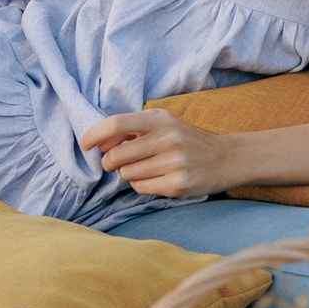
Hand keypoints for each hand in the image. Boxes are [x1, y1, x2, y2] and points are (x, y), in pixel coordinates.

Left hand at [79, 111, 226, 198]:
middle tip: (119, 162)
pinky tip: (157, 178)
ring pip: (127, 175)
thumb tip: (98, 144)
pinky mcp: (178, 184)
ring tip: (147, 168)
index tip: (85, 145)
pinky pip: (140, 188)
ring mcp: (175, 163)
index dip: (95, 135)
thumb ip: (131, 130)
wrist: (223, 159)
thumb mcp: (162, 124)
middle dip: (110, 163)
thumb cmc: (183, 140)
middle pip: (116, 156)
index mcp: (161, 119)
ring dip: (129, 174)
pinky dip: (141, 185)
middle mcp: (168, 139)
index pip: (117, 124)